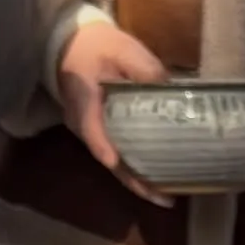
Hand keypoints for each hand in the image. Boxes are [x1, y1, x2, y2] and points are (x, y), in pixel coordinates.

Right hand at [57, 19, 172, 206]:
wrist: (74, 46)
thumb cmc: (98, 46)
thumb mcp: (121, 48)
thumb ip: (144, 68)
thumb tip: (171, 87)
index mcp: (83, 97)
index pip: (89, 124)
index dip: (100, 142)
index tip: (112, 159)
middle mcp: (83, 124)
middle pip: (107, 159)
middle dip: (134, 181)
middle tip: (163, 198)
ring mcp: (91, 134)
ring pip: (114, 165)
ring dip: (139, 184)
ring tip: (166, 198)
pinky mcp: (101, 137)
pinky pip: (118, 160)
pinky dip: (136, 174)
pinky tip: (159, 184)